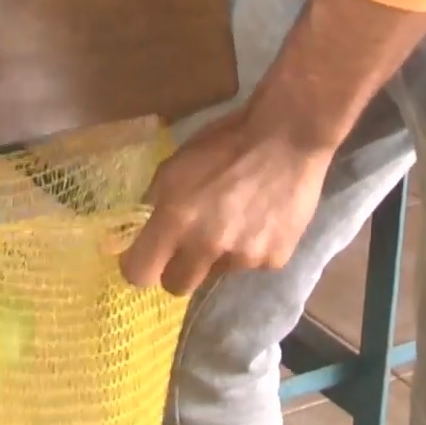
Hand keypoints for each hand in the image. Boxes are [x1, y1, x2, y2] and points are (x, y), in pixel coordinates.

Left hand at [119, 105, 335, 295]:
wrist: (287, 138)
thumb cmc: (225, 143)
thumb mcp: (176, 164)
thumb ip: (156, 200)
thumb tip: (144, 227)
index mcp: (176, 220)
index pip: (140, 273)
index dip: (138, 266)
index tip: (144, 257)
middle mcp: (206, 247)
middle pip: (177, 286)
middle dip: (176, 269)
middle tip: (187, 245)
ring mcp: (243, 258)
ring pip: (216, 273)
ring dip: (217, 255)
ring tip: (235, 220)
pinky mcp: (274, 260)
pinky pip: (251, 265)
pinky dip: (250, 249)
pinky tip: (260, 220)